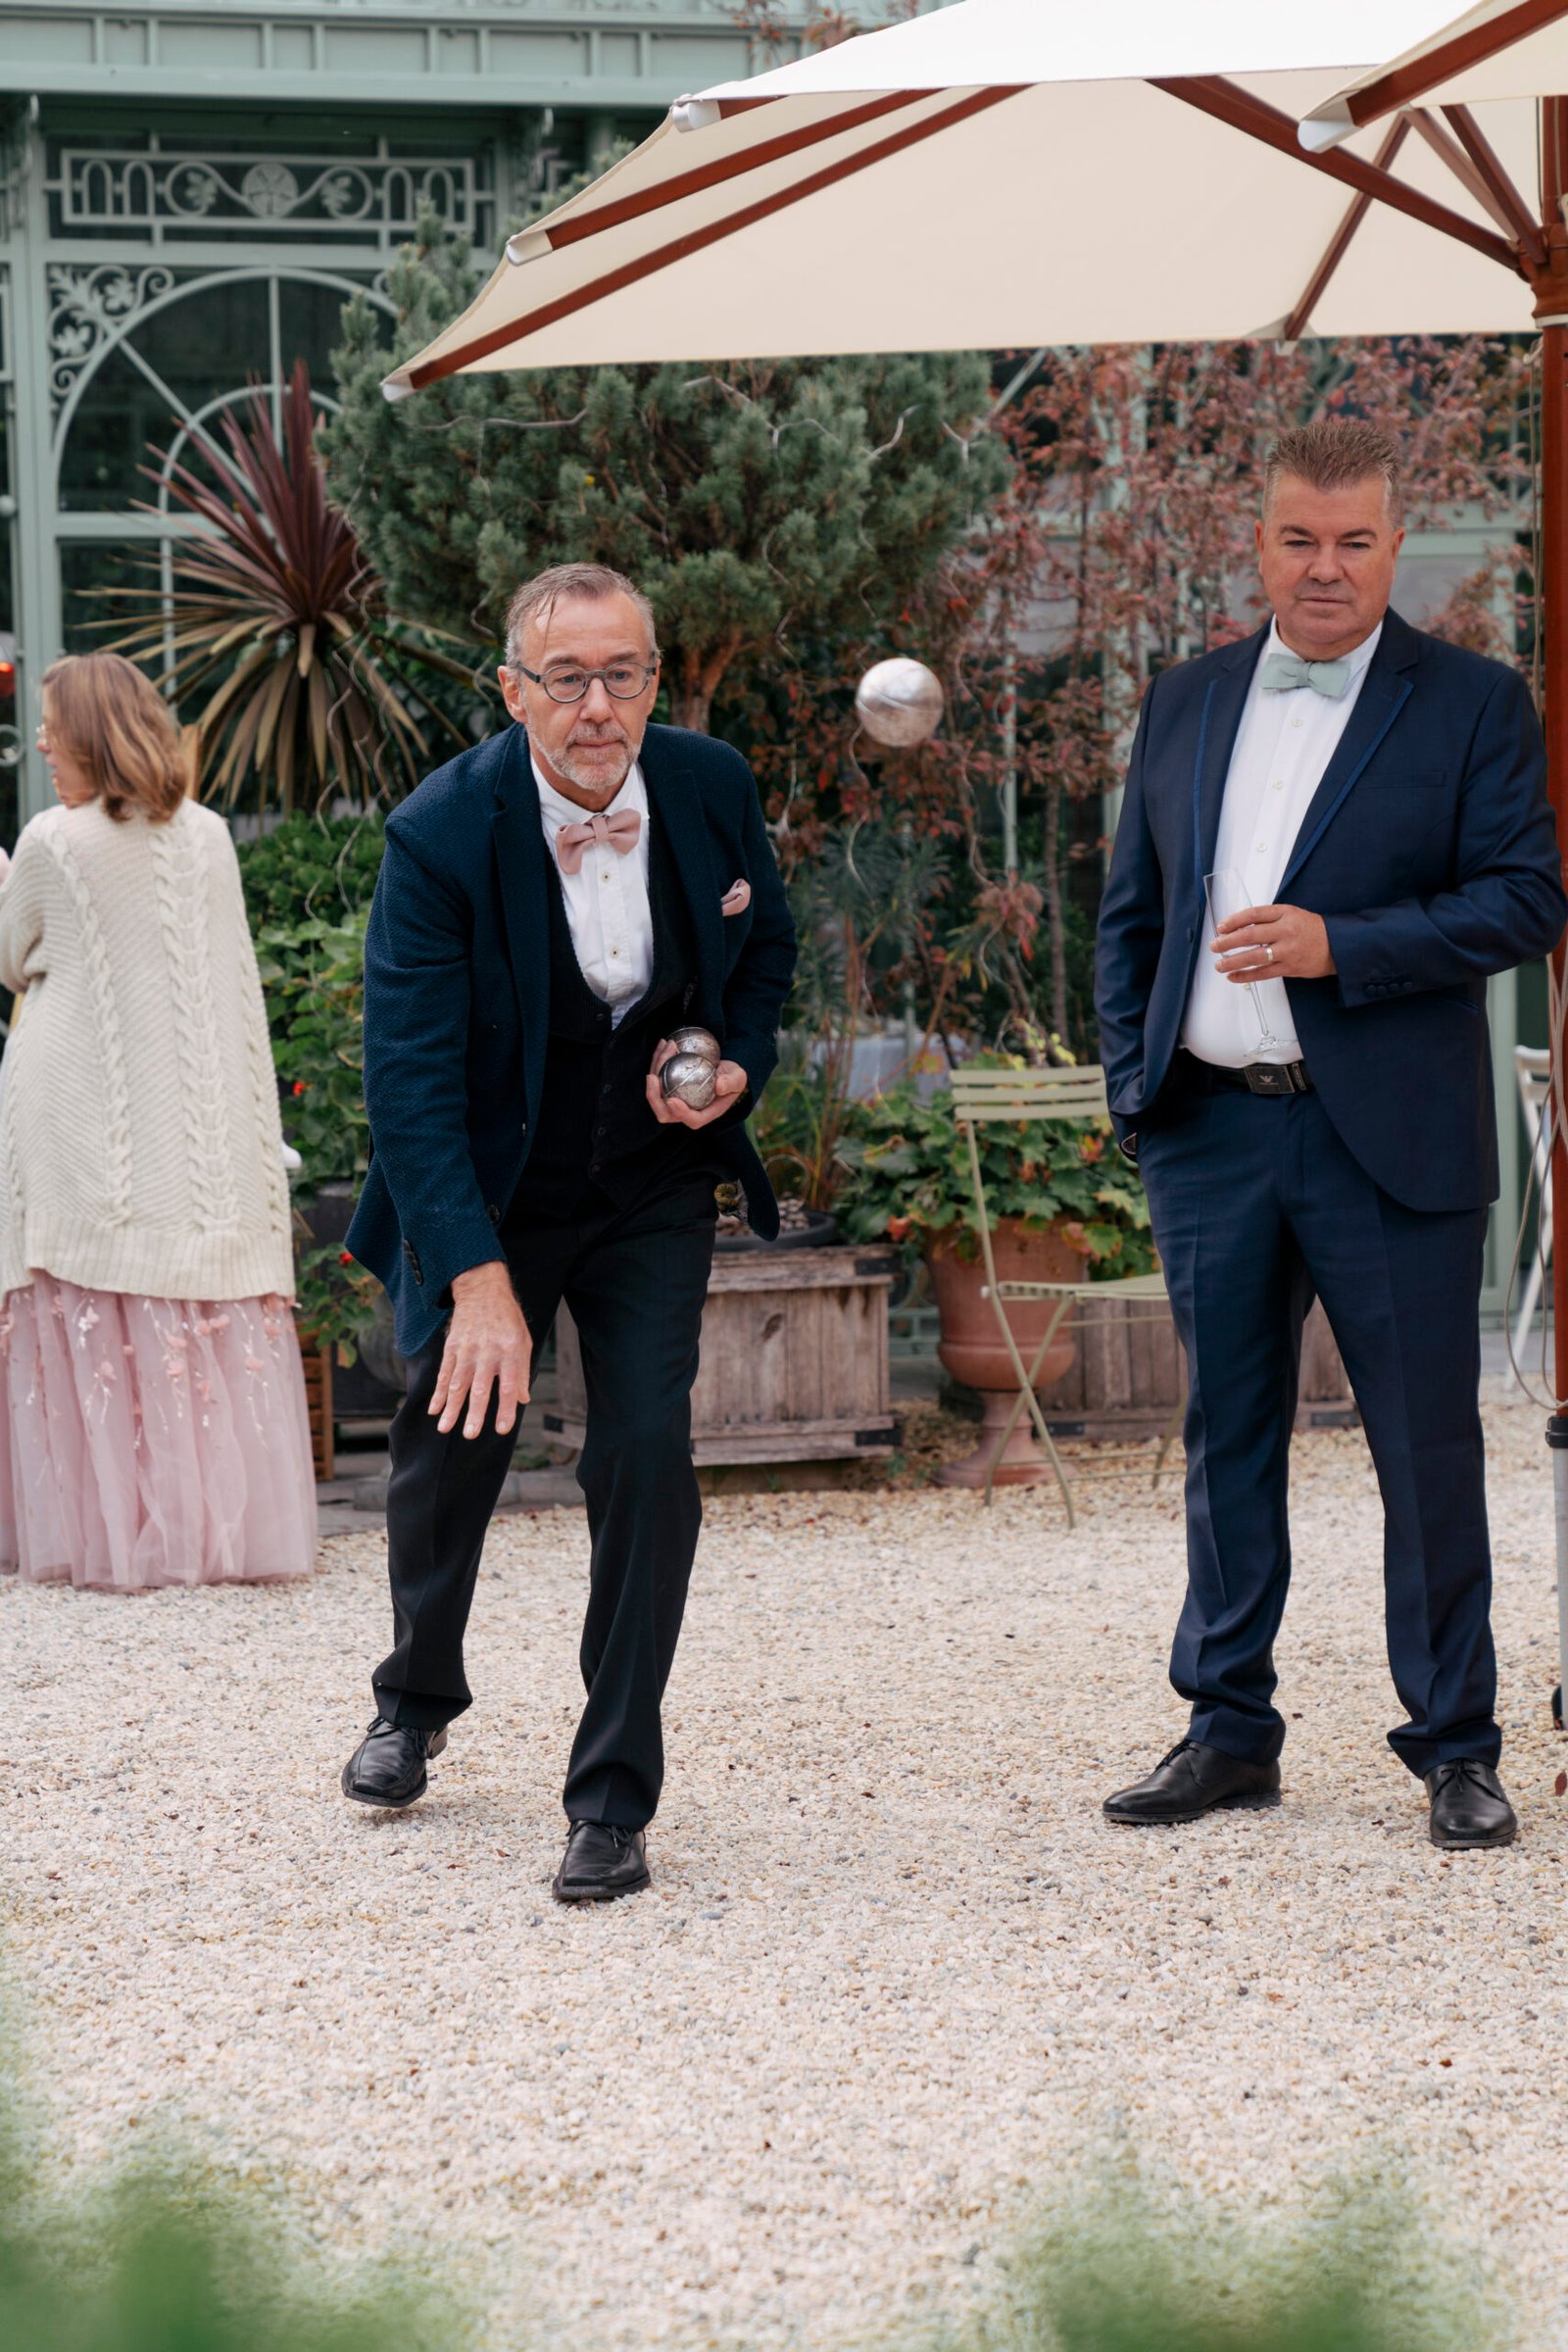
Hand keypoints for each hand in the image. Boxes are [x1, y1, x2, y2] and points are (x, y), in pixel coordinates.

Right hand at [431, 1260, 531, 1439]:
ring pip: (458, 1383)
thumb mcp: (524, 1341)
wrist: (483, 1290)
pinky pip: (444, 1373)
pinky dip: (439, 1392)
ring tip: (444, 1428)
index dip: (505, 1409)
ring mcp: (468, 1349)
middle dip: (474, 1413)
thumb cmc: (508, 1319)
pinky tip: (434, 1409)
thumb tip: (522, 1399)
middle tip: (469, 1435)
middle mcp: (488, 1352)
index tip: (501, 1429)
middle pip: (480, 1388)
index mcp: (510, 1352)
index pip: (509, 1385)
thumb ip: (522, 1371)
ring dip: (451, 1408)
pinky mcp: (452, 1347)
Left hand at [645, 1038, 748, 1128]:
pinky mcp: (668, 1085)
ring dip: (656, 1069)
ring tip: (665, 1047)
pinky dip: (658, 1060)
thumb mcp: (738, 1078)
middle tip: (652, 1077)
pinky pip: (658, 1076)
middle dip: (653, 1097)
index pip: (691, 1119)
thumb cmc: (732, 1077)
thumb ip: (731, 1082)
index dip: (679, 1113)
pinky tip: (663, 1044)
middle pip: (664, 1112)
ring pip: (657, 1092)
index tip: (672, 1100)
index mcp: (704, 1113)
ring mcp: (675, 1098)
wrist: (724, 1070)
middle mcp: (686, 1110)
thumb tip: (720, 1086)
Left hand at [1213, 903, 1334, 980]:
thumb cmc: (1313, 930)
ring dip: (1232, 961)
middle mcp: (1286, 931)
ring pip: (1254, 956)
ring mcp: (1288, 950)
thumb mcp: (1293, 915)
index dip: (1234, 920)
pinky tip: (1232, 976)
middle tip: (1214, 946)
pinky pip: (1263, 973)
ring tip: (1219, 964)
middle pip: (1250, 935)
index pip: (1254, 914)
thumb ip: (1269, 919)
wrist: (1339, 946)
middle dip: (1228, 941)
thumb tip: (1239, 928)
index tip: (1221, 926)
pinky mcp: (1290, 968)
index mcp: (1286, 913)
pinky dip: (1245, 975)